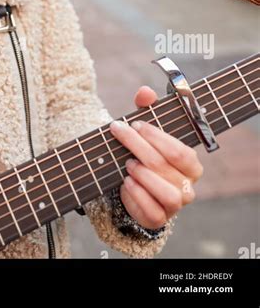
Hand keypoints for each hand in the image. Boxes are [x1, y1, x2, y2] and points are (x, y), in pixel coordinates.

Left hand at [109, 85, 203, 229]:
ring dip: (144, 175)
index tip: (136, 123)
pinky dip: (137, 195)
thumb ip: (147, 108)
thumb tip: (145, 91)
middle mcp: (188, 186)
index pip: (180, 151)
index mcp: (191, 164)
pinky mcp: (158, 219)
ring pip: (167, 194)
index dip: (157, 137)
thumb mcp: (146, 129)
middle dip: (139, 147)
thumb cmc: (145, 152)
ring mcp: (175, 206)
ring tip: (127, 163)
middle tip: (120, 132)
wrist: (135, 186)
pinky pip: (152, 212)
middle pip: (166, 167)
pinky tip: (126, 182)